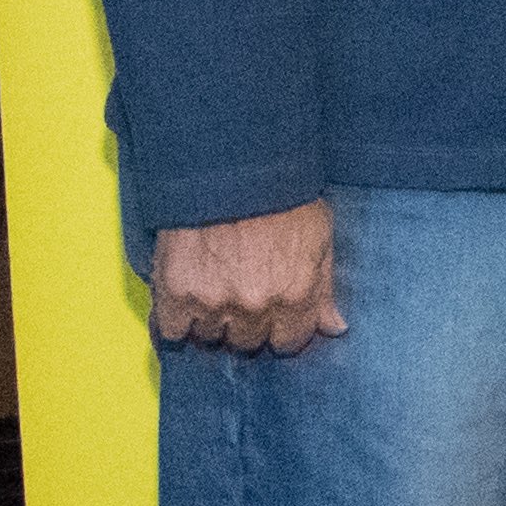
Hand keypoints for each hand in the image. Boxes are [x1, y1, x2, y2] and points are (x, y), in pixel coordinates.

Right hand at [146, 199, 342, 352]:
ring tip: (211, 289)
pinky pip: (172, 331)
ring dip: (210, 320)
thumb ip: (324, 288)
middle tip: (237, 293)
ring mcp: (214, 302)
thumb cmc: (280, 192)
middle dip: (245, 323)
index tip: (270, 314)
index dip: (279, 328)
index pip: (287, 343)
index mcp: (295, 296)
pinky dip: (175, 321)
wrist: (229, 162)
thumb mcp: (319, 236)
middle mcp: (256, 307)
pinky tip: (182, 302)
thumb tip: (334, 328)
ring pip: (210, 337)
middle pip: (247, 342)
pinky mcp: (176, 293)